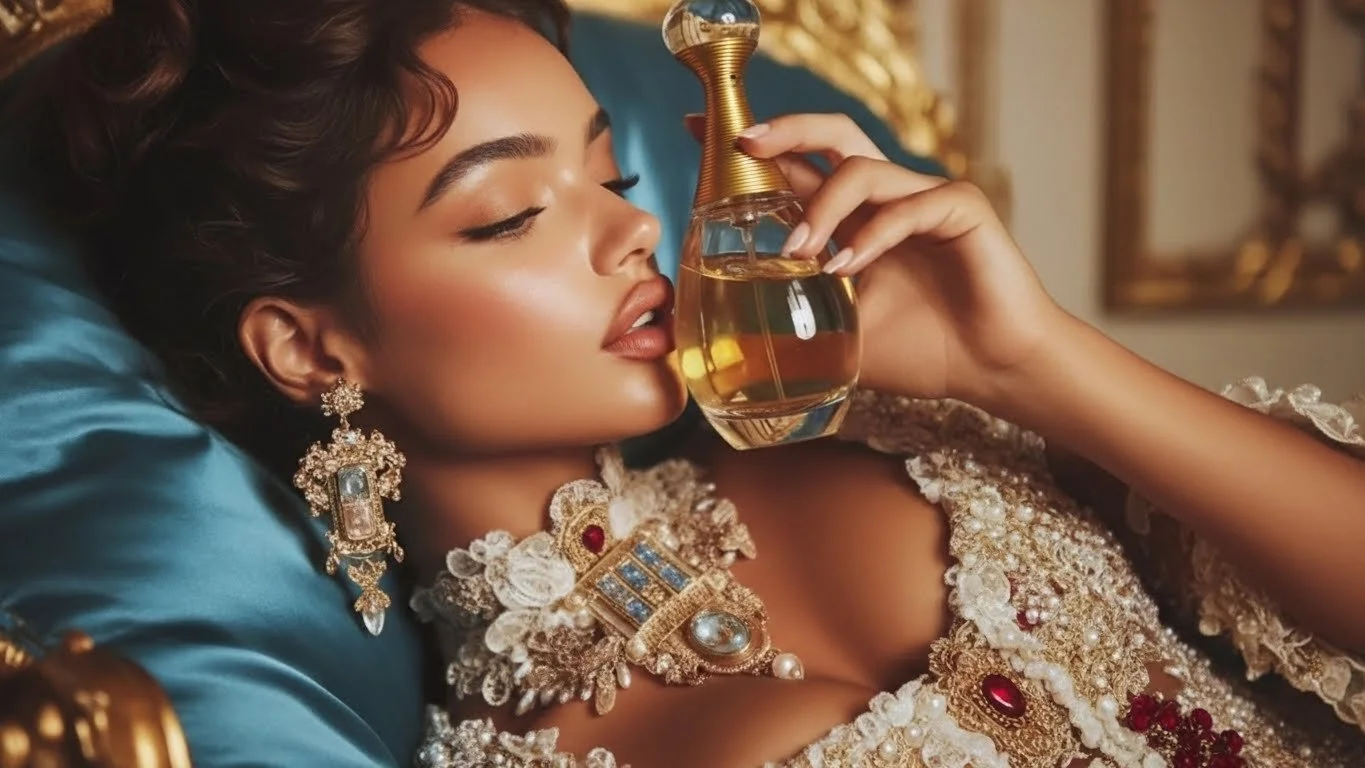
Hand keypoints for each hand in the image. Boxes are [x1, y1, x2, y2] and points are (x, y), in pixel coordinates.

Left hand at [684, 113, 1070, 407]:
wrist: (992, 371)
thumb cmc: (923, 352)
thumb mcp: (839, 337)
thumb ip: (794, 324)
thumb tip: (721, 345)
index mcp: (856, 219)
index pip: (800, 167)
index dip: (757, 148)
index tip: (697, 130)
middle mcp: (887, 198)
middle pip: (835, 135)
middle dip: (786, 131)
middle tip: (742, 144)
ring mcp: (925, 198)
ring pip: (863, 169)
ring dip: (822, 206)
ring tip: (798, 250)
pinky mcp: (962, 209)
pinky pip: (910, 207)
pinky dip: (873, 234)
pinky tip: (848, 266)